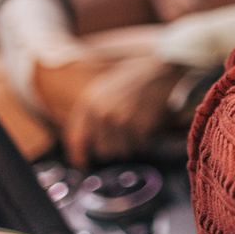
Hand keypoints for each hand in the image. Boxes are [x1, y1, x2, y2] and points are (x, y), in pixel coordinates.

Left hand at [57, 55, 182, 166]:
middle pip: (103, 151)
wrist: (159, 68)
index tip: (84, 165)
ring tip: (137, 125)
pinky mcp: (141, 125)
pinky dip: (146, 139)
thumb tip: (84, 144)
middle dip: (114, 148)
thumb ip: (90, 114)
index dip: (78, 156)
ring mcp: (122, 120)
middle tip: (124, 137)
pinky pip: (141, 145)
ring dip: (131, 144)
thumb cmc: (131, 79)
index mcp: (88, 103)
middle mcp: (102, 114)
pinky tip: (148, 122)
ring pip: (123, 151)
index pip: (76, 139)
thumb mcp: (102, 90)